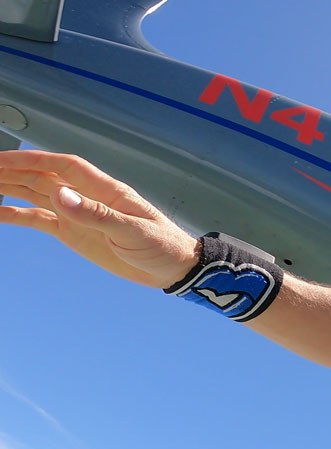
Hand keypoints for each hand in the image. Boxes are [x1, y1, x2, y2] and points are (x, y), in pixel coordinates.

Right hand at [0, 150, 199, 288]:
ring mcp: (77, 214)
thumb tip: (60, 195)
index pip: (61, 166)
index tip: (2, 159)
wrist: (173, 268)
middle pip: (41, 177)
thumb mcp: (133, 232)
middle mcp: (85, 196)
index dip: (31, 159)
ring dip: (9, 187)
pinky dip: (16, 215)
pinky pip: (39, 219)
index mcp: (103, 189)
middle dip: (11, 170)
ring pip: (35, 194)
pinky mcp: (73, 232)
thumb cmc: (162, 245)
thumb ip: (97, 215)